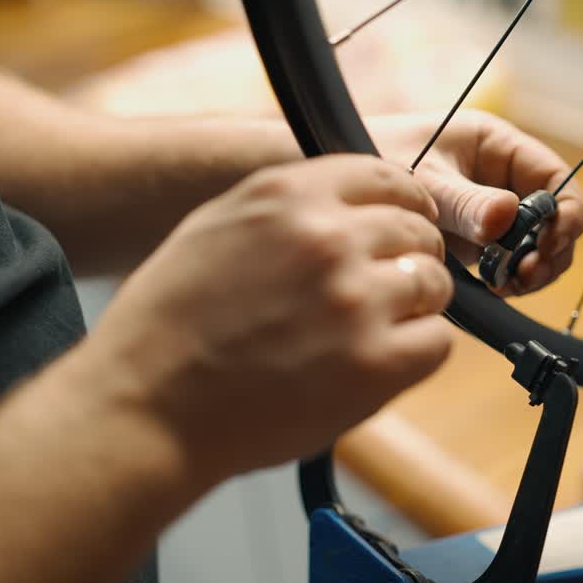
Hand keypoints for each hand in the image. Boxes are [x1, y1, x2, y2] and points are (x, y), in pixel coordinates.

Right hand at [85, 155, 454, 479]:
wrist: (145, 406)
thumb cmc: (167, 325)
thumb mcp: (215, 229)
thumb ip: (284, 209)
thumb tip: (346, 204)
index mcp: (288, 197)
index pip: (387, 175)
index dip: (404, 202)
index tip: (405, 224)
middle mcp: (327, 238)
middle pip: (417, 228)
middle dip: (412, 254)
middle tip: (390, 286)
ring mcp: (355, 300)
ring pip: (434, 283)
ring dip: (416, 304)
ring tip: (378, 329)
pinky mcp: (373, 363)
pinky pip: (437, 342)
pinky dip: (417, 352)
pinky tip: (380, 362)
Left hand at [370, 111, 582, 294]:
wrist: (328, 170)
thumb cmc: (373, 156)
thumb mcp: (421, 179)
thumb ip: (464, 201)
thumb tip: (507, 219)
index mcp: (496, 145)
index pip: (555, 177)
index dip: (565, 211)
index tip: (550, 241)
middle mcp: (498, 178)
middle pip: (552, 218)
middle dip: (550, 247)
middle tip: (525, 273)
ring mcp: (486, 212)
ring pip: (534, 245)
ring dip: (532, 268)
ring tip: (508, 284)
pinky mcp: (471, 242)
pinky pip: (506, 264)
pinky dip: (508, 280)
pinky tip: (492, 289)